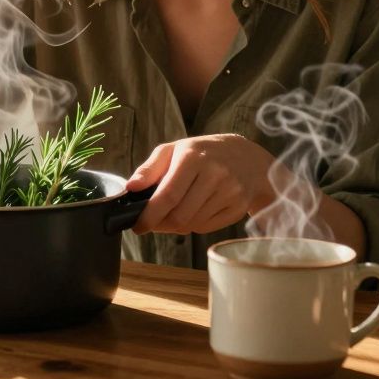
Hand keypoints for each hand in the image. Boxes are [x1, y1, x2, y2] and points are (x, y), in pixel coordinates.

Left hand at [125, 133, 275, 234]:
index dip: (150, 215)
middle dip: (160, 225)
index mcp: (193, 157)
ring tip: (173, 213)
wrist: (246, 157)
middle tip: (152, 223)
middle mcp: (215, 174)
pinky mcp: (239, 207)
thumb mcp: (173, 150)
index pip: (168, 195)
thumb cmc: (201, 153)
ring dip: (176, 226)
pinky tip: (193, 211)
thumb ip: (149, 168)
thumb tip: (131, 187)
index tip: (138, 226)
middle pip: (180, 216)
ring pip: (192, 225)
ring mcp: (230, 192)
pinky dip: (193, 225)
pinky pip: (206, 228)